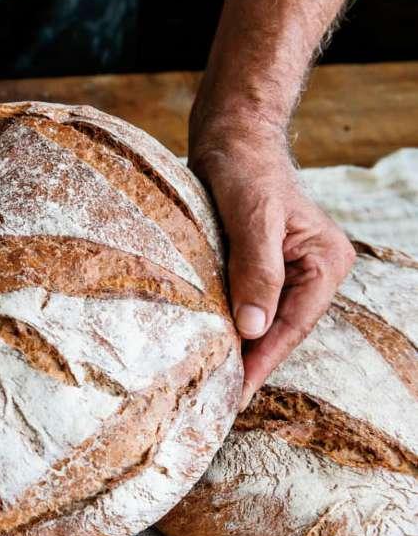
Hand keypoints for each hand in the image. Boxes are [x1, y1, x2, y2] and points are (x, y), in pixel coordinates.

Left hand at [190, 127, 355, 409]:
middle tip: (215, 399)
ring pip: (263, 319)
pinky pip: (248, 303)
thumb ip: (256, 270)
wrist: (230, 136)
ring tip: (210, 382)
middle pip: (280, 328)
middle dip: (251, 361)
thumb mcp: (251, 217)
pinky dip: (230, 323)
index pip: (293, 324)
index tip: (235, 392)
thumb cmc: (244, 168)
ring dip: (239, 346)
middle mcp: (314, 270)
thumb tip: (253, 328)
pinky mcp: (262, 265)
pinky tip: (209, 344)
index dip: (263, 360)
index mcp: (325, 261)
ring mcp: (290, 269)